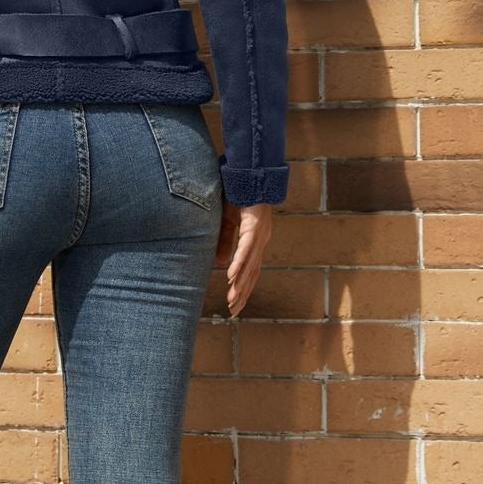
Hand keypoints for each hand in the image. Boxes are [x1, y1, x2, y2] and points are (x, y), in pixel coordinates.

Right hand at [214, 200, 272, 317]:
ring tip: (232, 299)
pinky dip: (239, 262)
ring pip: (249, 264)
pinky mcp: (254, 224)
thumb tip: (222, 265)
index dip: (244, 288)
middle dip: (242, 292)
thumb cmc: (238, 194)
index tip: (235, 304)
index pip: (250, 270)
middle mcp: (260, 241)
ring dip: (240, 283)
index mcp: (256, 241)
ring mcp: (259, 233)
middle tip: (233, 311)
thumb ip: (225, 242)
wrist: (248, 171)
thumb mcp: (227, 221)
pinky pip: (245, 247)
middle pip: (252, 272)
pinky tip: (232, 275)